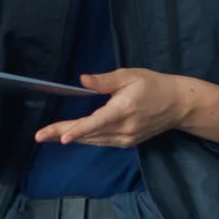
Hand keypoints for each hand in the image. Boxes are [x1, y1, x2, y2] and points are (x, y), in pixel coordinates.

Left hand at [34, 69, 188, 147]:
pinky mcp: (128, 143)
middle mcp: (124, 128)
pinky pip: (102, 141)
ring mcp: (126, 139)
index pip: (96, 122)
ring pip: (93, 140)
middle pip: (89, 133)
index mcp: (123, 109)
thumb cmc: (153, 85)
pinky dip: (87, 138)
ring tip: (49, 135)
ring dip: (72, 137)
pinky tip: (74, 135)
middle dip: (62, 133)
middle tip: (40, 136)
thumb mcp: (130, 75)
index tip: (62, 138)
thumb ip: (105, 81)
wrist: (178, 105)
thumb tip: (83, 80)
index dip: (78, 130)